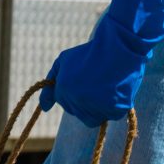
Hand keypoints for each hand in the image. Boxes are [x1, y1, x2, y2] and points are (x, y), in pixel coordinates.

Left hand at [41, 0, 163, 127]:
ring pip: (93, 119)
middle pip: (78, 113)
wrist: (119, 45)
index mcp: (64, 89)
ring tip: (104, 88)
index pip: (64, 103)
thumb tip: (44, 108)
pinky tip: (115, 90)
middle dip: (84, 101)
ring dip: (98, 108)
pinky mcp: (115, 108)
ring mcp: (96, 105)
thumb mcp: (64, 62)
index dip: (74, 93)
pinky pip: (111, 115)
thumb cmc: (90, 52)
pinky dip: (114, 107)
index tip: (85, 81)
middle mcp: (77, 99)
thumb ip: (50, 85)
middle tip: (96, 84)